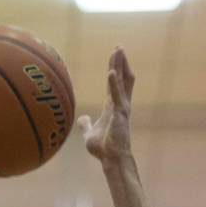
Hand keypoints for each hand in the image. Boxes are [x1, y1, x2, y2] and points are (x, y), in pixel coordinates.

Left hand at [77, 46, 133, 164]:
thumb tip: (82, 118)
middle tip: (119, 47)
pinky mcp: (120, 114)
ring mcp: (122, 108)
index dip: (114, 68)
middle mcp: (120, 104)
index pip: (114, 83)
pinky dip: (114, 84)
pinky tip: (110, 72)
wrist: (111, 159)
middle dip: (120, 62)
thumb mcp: (89, 134)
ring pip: (123, 81)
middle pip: (122, 78)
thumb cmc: (103, 148)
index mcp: (112, 106)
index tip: (114, 55)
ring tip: (118, 51)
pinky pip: (116, 96)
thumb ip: (86, 125)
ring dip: (120, 66)